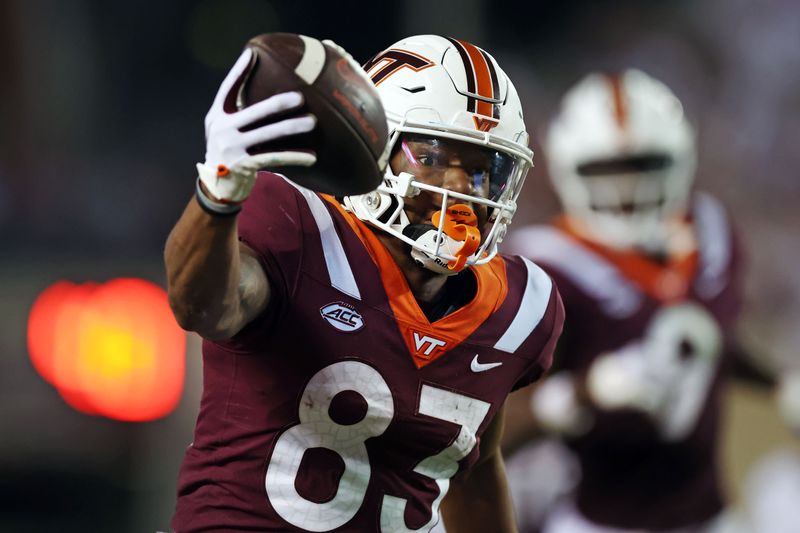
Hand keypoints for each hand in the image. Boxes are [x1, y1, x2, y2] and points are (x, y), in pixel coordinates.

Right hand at [197, 48, 316, 203]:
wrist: (217, 187)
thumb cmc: (229, 153)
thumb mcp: (225, 131)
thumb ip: (239, 115)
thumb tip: (267, 97)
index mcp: (216, 116)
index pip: (227, 89)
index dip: (239, 71)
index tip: (251, 54)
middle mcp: (222, 129)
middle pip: (255, 111)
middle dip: (279, 103)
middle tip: (300, 97)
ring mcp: (233, 148)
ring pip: (269, 134)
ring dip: (292, 128)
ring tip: (312, 122)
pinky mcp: (245, 165)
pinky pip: (275, 158)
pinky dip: (295, 156)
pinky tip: (311, 156)